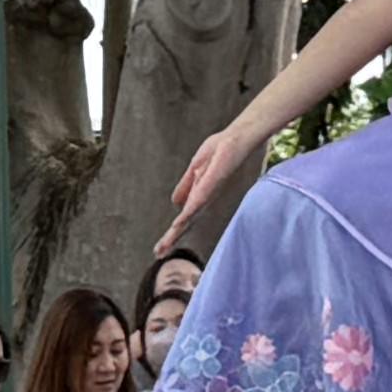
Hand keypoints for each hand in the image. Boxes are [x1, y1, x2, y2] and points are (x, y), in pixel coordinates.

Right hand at [165, 113, 273, 244]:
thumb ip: (186, 186)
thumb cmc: (220, 151)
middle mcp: (204, 198)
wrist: (234, 140)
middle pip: (185, 222)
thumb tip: (175, 203)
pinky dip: (187, 212)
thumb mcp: (195, 169)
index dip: (173, 231)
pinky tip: (178, 222)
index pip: (184, 217)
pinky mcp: (212, 183)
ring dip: (176, 231)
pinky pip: (198, 201)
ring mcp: (208, 193)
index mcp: (199, 196)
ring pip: (189, 216)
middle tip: (157, 252)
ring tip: (163, 244)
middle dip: (171, 237)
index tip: (160, 246)